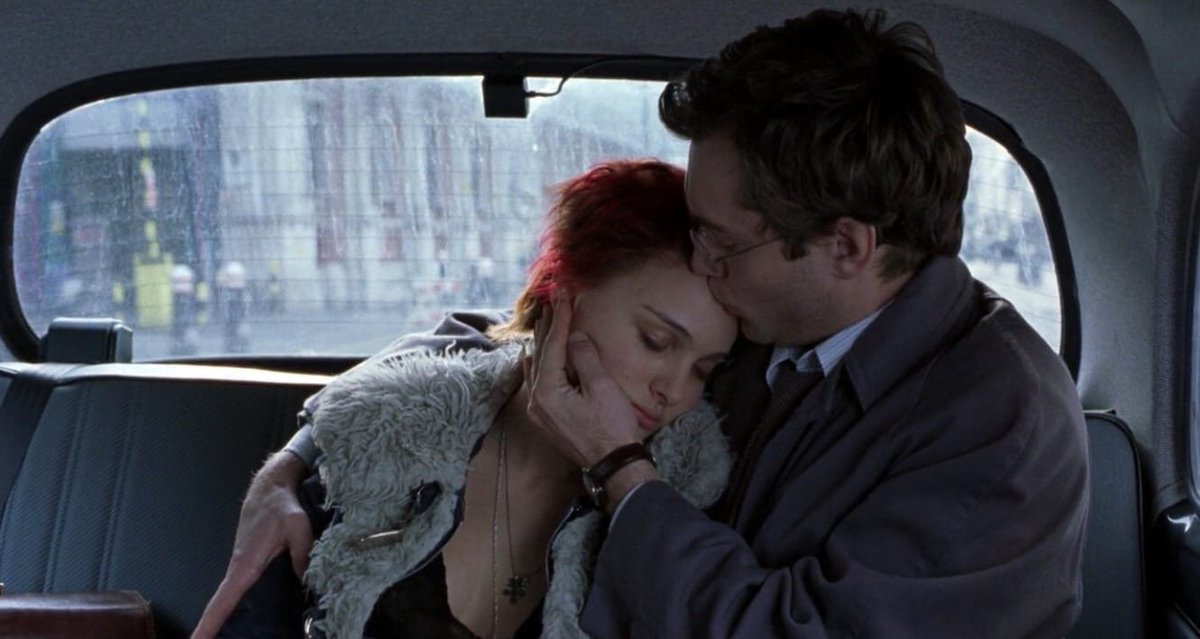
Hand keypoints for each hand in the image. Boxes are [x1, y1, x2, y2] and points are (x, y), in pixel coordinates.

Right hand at [191, 451, 312, 638]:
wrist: (269, 489)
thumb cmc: (280, 507)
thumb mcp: (298, 527)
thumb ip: (303, 554)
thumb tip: (306, 583)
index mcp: (245, 565)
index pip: (222, 601)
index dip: (208, 624)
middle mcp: (237, 571)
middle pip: (220, 607)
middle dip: (209, 630)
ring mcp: (240, 569)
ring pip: (228, 601)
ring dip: (220, 622)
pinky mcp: (247, 567)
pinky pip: (237, 593)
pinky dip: (231, 609)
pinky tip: (241, 624)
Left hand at [524, 293, 642, 466]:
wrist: (614, 463)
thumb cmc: (613, 427)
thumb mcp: (602, 387)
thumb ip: (585, 358)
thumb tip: (575, 336)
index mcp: (548, 391)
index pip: (552, 346)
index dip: (560, 320)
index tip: (563, 296)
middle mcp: (536, 400)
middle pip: (541, 354)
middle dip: (548, 327)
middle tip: (552, 300)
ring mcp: (539, 411)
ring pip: (537, 368)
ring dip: (543, 344)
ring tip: (545, 320)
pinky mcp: (546, 418)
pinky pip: (536, 383)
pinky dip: (538, 365)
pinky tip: (532, 357)